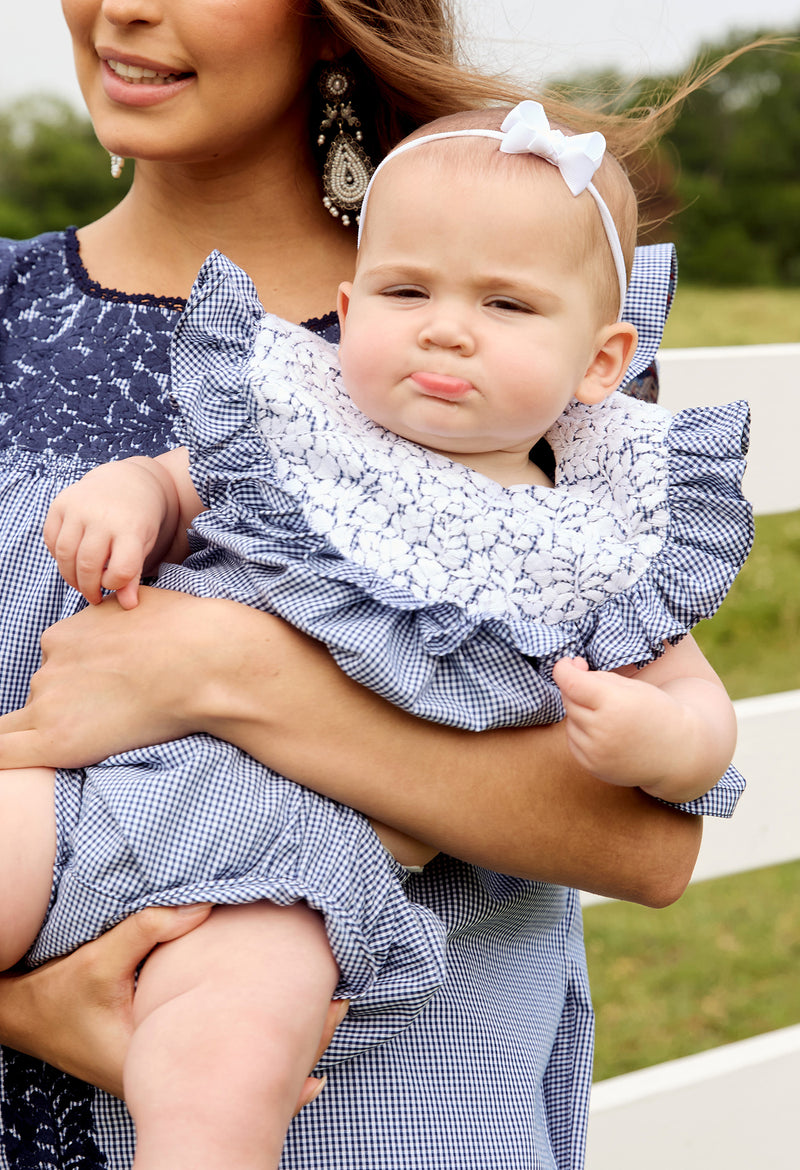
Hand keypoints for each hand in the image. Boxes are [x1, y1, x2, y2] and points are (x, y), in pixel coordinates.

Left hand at [0, 590, 222, 768]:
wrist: (205, 661)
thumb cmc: (187, 631)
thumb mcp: (137, 602)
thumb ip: (113, 617)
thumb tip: (120, 617)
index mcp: (65, 635)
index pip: (57, 662)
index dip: (80, 678)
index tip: (109, 688)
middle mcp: (50, 666)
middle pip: (46, 694)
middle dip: (72, 705)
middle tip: (119, 711)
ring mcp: (49, 704)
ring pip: (37, 724)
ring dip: (65, 730)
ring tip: (116, 730)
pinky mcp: (56, 742)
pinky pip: (4, 755)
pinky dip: (4, 762)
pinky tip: (4, 788)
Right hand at [0, 905, 347, 1108]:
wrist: (23, 1018)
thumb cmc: (56, 995)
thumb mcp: (98, 961)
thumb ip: (149, 929)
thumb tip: (206, 901)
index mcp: (153, 1060)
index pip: (231, 1064)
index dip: (282, 1048)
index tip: (325, 1015)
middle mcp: (163, 1075)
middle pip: (241, 1071)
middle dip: (292, 1046)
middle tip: (339, 1011)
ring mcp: (162, 1071)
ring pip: (231, 1068)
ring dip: (273, 1045)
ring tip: (324, 1019)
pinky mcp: (159, 1060)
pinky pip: (214, 1059)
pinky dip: (248, 1046)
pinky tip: (280, 1045)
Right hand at [43, 457, 177, 609]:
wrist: (128, 482)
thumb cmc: (138, 521)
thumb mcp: (144, 545)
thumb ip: (133, 575)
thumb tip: (127, 606)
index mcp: (131, 528)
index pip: (120, 571)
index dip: (115, 585)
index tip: (115, 585)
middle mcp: (102, 516)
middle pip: (88, 566)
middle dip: (89, 588)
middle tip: (93, 596)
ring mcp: (79, 507)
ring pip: (65, 555)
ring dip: (70, 577)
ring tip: (81, 583)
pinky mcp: (60, 503)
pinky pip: (51, 540)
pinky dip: (58, 556)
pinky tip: (72, 561)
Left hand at [552, 656, 684, 787]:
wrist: (678, 752)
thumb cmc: (656, 712)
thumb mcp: (632, 687)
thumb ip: (597, 677)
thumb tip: (568, 671)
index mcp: (615, 704)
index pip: (571, 683)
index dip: (563, 669)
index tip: (567, 664)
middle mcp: (602, 730)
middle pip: (570, 700)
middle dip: (578, 691)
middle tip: (599, 690)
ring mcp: (596, 752)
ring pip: (569, 720)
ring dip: (580, 713)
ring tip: (608, 715)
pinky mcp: (592, 766)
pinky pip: (573, 741)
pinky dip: (582, 732)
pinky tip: (604, 732)